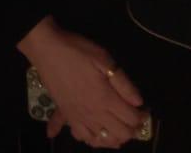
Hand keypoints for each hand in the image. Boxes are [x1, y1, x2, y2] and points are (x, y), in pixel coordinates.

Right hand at [18, 17, 146, 147]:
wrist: (46, 49)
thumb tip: (139, 102)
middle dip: (132, 130)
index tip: (144, 109)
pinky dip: (91, 139)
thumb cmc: (77, 51)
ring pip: (102, 141)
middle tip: (133, 118)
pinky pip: (81, 137)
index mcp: (106, 99)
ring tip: (118, 126)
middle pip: (120, 134)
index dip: (142, 117)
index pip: (131, 119)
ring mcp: (79, 117)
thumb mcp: (104, 59)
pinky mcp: (67, 115)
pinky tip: (95, 132)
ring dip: (114, 138)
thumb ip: (123, 82)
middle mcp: (94, 114)